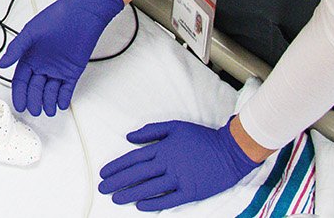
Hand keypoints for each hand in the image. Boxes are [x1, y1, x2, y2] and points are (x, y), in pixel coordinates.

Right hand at [0, 0, 123, 115]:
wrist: (81, 14)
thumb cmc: (55, 18)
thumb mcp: (31, 33)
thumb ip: (17, 49)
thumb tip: (2, 63)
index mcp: (30, 57)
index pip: (21, 79)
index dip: (19, 93)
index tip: (19, 105)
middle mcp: (42, 65)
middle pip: (35, 88)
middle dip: (34, 100)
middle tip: (34, 110)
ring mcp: (57, 69)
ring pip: (50, 91)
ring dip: (48, 102)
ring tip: (48, 110)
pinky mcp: (72, 71)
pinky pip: (67, 88)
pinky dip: (63, 97)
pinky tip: (60, 104)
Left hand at [98, 119, 261, 210]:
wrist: (230, 151)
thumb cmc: (202, 138)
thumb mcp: (176, 127)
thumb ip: (151, 131)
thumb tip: (129, 136)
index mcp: (163, 148)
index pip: (134, 159)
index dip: (117, 166)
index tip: (104, 173)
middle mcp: (168, 164)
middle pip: (137, 174)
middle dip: (118, 181)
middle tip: (103, 188)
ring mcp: (180, 179)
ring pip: (150, 188)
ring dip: (130, 193)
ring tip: (116, 198)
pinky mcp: (191, 192)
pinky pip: (169, 200)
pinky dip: (154, 203)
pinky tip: (140, 206)